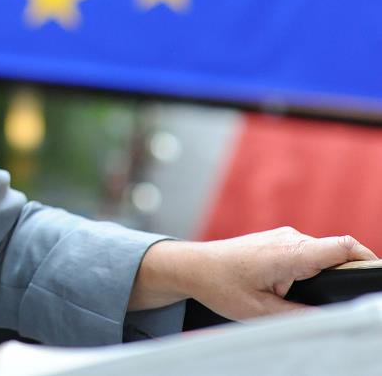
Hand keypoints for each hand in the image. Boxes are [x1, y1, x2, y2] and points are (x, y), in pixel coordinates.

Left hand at [129, 226, 377, 318]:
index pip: (343, 247)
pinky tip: (302, 289)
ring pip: (322, 254)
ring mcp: (284, 237)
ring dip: (327, 274)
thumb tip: (330, 319)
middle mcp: (290, 239)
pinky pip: (308, 253)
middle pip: (338, 252)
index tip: (378, 279)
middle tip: (347, 303)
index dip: (368, 260)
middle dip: (349, 276)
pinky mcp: (278, 241)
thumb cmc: (221, 286)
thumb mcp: (261, 312)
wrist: (191, 266)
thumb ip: (300, 315)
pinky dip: (313, 270)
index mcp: (290, 253)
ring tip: (319, 300)